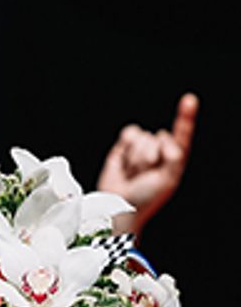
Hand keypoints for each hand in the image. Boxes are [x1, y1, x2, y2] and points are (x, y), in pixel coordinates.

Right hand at [97, 92, 197, 236]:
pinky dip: (126, 147)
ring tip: (132, 174)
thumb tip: (161, 135)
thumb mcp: (169, 179)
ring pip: (142, 138)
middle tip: (143, 176)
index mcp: (174, 159)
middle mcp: (159, 151)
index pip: (182, 135)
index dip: (185, 117)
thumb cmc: (145, 198)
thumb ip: (174, 155)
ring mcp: (141, 149)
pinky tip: (124, 163)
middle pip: (156, 138)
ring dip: (135, 158)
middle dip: (147, 157)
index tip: (189, 100)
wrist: (117, 206)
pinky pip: (129, 134)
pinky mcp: (124, 147)